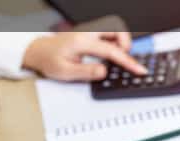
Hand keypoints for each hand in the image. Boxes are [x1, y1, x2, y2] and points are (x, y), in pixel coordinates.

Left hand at [23, 32, 146, 81]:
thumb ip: (86, 72)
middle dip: (126, 43)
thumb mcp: (65, 72)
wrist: (39, 51)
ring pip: (114, 28)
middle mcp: (87, 32)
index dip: (127, 61)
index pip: (111, 50)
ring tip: (117, 57)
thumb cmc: (50, 61)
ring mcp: (89, 30)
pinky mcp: (90, 32)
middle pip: (116, 28)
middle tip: (124, 59)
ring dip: (121, 42)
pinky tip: (110, 53)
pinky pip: (109, 32)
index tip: (139, 70)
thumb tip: (104, 71)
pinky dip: (115, 42)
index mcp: (81, 42)